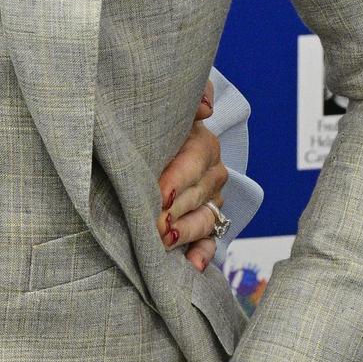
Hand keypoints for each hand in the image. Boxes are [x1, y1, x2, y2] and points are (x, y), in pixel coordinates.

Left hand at [158, 82, 227, 269]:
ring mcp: (210, 201)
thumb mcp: (167, 105)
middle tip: (151, 223)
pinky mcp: (205, 222)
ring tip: (163, 242)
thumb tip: (206, 107)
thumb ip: (191, 95)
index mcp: (202, 144)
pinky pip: (211, 242)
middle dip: (173, 211)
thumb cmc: (155, 125)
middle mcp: (211, 173)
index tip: (159, 195)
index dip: (176, 180)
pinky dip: (203, 254)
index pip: (192, 164)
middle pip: (196, 196)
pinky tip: (193, 267)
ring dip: (184, 233)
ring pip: (204, 220)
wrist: (156, 142)